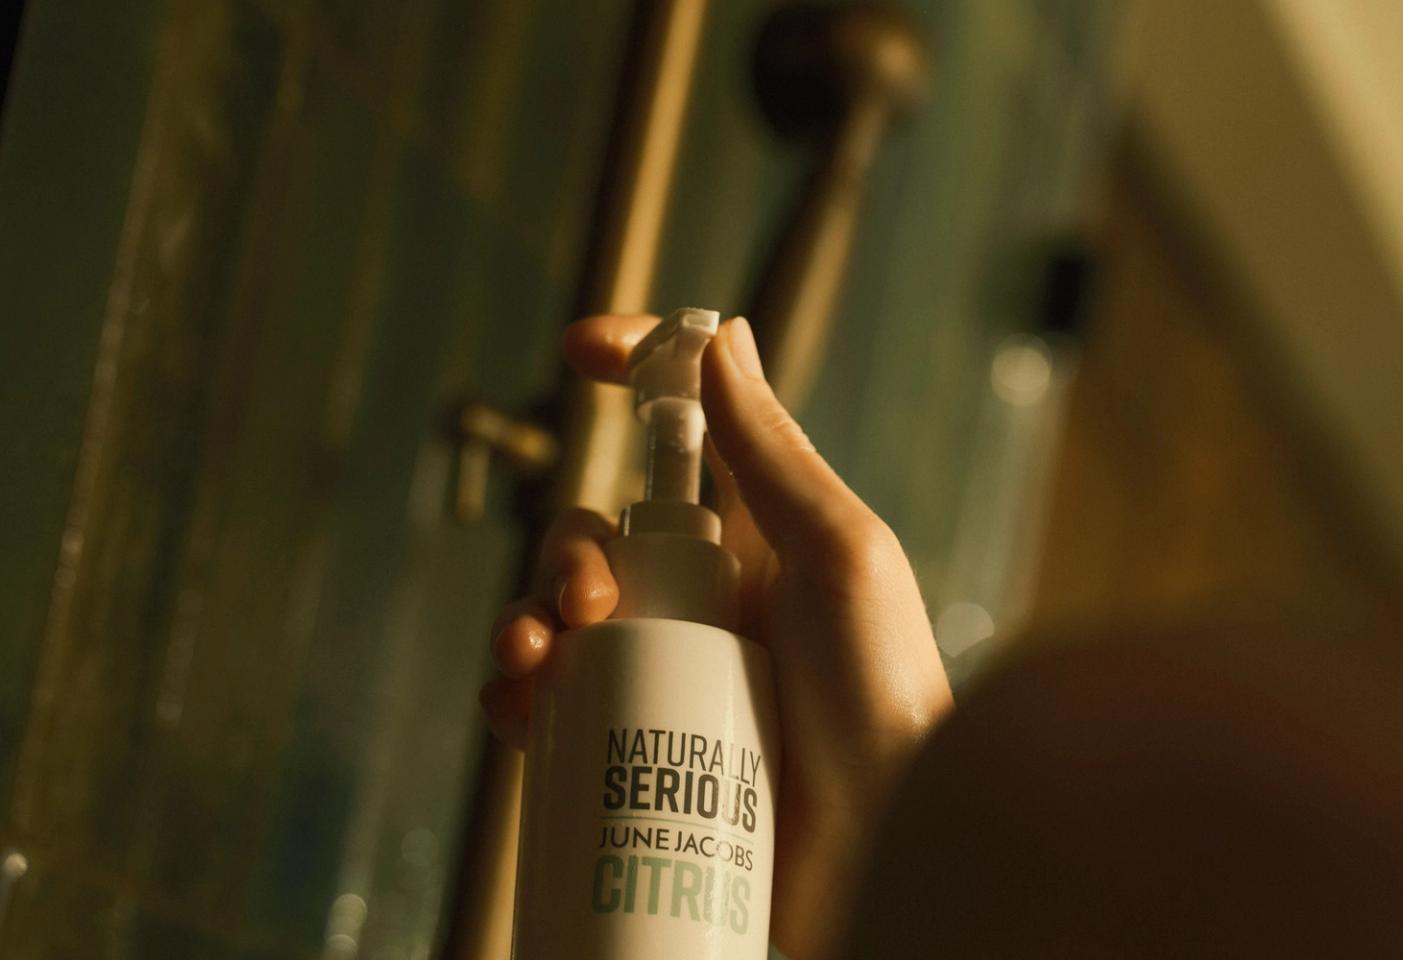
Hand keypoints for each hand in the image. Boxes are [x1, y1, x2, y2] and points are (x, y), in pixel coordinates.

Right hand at [481, 314, 953, 958]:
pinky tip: (524, 711)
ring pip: (559, 622)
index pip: (688, 441)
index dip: (638, 379)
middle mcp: (707, 604)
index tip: (584, 350)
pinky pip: (549, 713)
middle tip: (593, 602)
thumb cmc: (886, 698)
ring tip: (541, 662)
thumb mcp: (840, 555)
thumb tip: (720, 337)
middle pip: (597, 539)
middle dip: (567, 551)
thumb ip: (775, 452)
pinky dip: (517, 700)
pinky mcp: (635, 760)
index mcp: (759, 544)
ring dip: (527, 621)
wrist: (884, 849)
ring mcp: (667, 681)